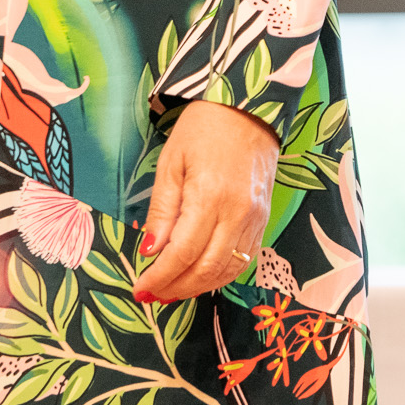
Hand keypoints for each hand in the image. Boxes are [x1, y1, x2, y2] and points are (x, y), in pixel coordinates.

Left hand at [132, 100, 278, 303]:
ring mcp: (255, 217)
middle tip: (153, 295)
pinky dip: (222, 274)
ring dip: (200, 287)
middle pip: (207, 269)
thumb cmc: (203, 129)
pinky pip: (245, 258)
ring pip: (229, 269)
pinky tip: (201, 275)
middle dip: (177, 288)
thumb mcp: (171, 163)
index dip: (160, 277)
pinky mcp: (264, 217)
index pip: (183, 253)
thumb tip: (150, 251)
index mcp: (209, 196)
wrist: (249, 109)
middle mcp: (238, 212)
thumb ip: (162, 211)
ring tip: (174, 291)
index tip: (141, 288)